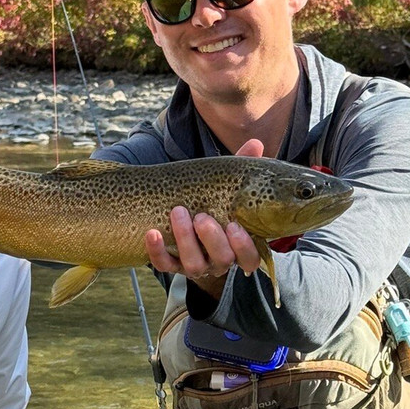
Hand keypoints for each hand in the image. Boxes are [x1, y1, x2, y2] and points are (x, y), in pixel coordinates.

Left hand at [144, 138, 264, 297]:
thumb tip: (256, 144)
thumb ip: (243, 167)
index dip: (244, 246)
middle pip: (222, 260)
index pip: (249, 258)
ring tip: (177, 212)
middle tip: (201, 216)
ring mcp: (194, 264)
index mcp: (237, 245)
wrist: (179, 210)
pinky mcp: (171, 264)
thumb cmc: (212, 199)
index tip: (234, 225)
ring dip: (185, 240)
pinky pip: (164, 264)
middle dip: (211, 239)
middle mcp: (218, 260)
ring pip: (194, 265)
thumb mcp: (226, 185)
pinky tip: (152, 233)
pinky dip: (157, 251)